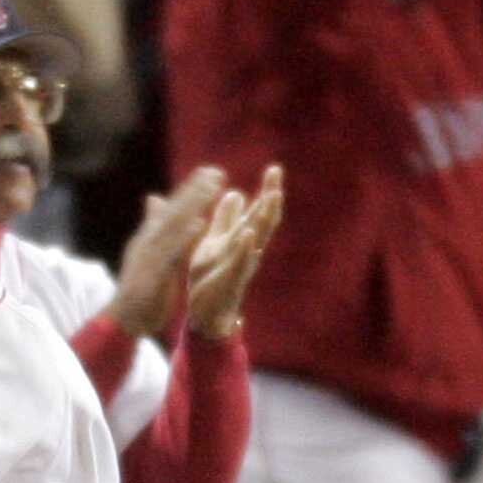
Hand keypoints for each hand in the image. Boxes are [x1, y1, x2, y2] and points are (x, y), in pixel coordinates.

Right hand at [111, 166, 225, 337]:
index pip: (172, 209)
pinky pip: (171, 252)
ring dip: (192, 206)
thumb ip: (153, 226)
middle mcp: (148, 242)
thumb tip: (154, 198)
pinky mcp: (154, 273)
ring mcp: (150, 256)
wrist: (124, 319)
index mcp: (149, 238)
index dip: (190, 190)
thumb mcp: (146, 252)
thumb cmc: (139, 288)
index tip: (210, 172)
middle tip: (216, 171)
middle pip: (174, 211)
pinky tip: (199, 224)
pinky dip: (184, 237)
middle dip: (195, 190)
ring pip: (174, 225)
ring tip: (211, 189)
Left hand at [185, 165, 283, 339]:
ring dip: (264, 216)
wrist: (206, 314)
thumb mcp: (216, 242)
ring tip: (271, 195)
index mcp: (241, 239)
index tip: (275, 168)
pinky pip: (241, 261)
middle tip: (276, 173)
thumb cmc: (212, 277)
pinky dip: (245, 247)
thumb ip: (225, 220)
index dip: (268, 191)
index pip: (259, 211)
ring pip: (257, 237)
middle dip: (270, 196)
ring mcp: (240, 264)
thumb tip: (235, 192)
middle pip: (263, 219)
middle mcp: (246, 249)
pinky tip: (249, 233)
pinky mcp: (231, 280)